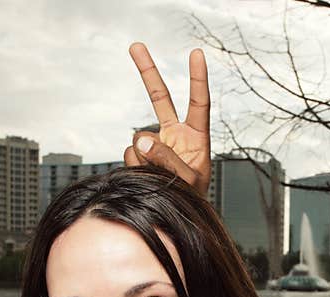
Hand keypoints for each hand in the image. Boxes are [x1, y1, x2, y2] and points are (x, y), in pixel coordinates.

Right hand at [125, 42, 211, 195]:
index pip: (199, 103)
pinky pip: (130, 155)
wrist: (177, 218)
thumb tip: (141, 140)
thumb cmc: (192, 200)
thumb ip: (168, 159)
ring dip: (145, 158)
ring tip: (157, 177)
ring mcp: (155, 145)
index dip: (197, 79)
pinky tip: (146, 178)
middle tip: (135, 45)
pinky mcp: (140, 157)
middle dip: (147, 71)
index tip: (197, 54)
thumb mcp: (188, 181)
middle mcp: (175, 135)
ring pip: (139, 139)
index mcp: (196, 137)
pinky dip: (136, 167)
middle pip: (160, 98)